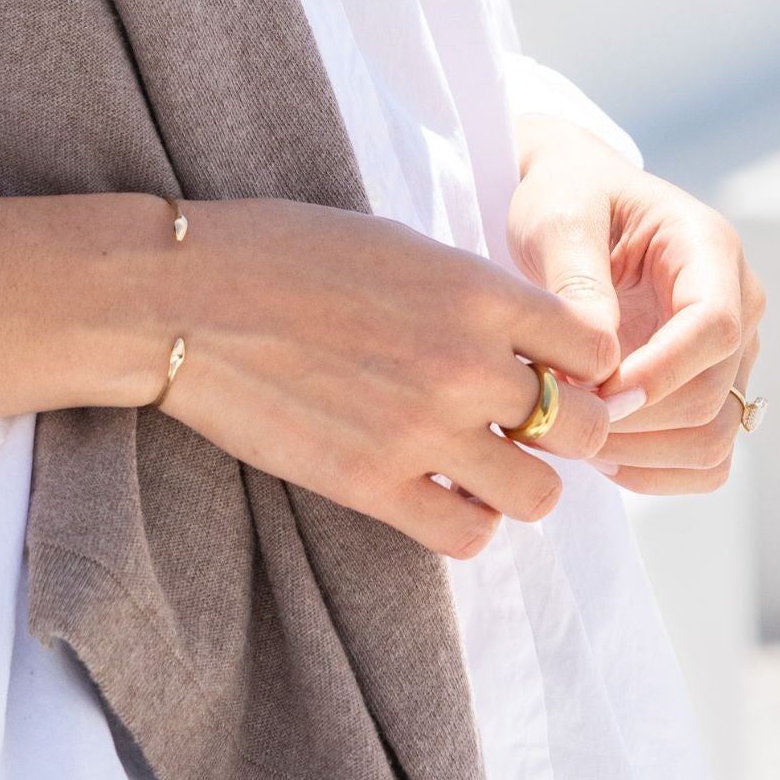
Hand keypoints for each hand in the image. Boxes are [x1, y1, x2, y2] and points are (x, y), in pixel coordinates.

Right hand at [158, 200, 615, 561]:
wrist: (185, 298)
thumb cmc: (282, 252)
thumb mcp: (398, 243)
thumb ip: (472, 294)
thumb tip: (525, 336)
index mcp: (476, 292)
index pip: (594, 348)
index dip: (584, 363)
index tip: (555, 368)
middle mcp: (464, 365)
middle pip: (584, 429)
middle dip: (569, 430)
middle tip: (529, 426)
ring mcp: (421, 432)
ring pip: (540, 494)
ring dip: (522, 483)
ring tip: (485, 466)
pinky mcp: (373, 486)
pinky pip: (469, 535)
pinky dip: (469, 522)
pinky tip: (441, 495)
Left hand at [588, 173, 763, 495]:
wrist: (572, 206)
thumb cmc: (565, 199)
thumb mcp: (557, 217)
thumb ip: (578, 281)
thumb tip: (601, 363)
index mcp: (710, 249)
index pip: (715, 327)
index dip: (661, 372)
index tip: (597, 395)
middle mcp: (738, 304)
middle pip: (713, 394)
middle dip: (636, 422)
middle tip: (562, 421)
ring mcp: (731, 355)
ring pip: (715, 439)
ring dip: (643, 456)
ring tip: (576, 437)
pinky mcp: (711, 391)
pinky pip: (705, 460)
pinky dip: (656, 473)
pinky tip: (601, 455)